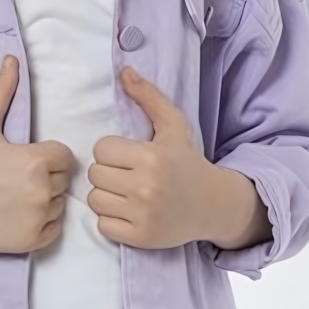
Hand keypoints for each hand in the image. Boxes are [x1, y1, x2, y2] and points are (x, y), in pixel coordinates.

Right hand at [0, 55, 74, 254]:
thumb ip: (1, 91)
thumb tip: (12, 59)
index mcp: (36, 160)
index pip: (65, 156)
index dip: (48, 155)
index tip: (26, 158)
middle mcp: (42, 191)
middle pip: (64, 180)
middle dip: (48, 176)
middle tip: (18, 177)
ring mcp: (39, 218)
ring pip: (60, 204)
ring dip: (46, 200)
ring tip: (17, 196)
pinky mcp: (33, 241)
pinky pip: (54, 228)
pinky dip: (42, 223)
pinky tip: (18, 214)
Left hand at [87, 66, 270, 250]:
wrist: (213, 204)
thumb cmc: (188, 161)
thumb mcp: (174, 125)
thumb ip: (148, 96)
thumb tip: (124, 71)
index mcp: (151, 157)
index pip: (101, 149)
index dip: (112, 151)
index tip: (128, 155)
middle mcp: (146, 186)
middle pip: (95, 174)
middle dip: (108, 172)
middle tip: (126, 174)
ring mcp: (143, 214)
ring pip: (95, 200)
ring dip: (106, 196)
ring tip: (126, 193)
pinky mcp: (141, 237)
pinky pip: (103, 226)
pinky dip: (112, 220)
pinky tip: (129, 212)